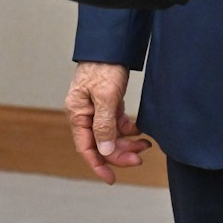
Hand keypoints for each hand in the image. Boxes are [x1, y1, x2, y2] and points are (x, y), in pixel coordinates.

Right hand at [64, 62, 150, 183]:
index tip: (112, 179)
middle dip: (120, 152)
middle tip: (141, 156)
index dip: (98, 165)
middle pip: (101, 143)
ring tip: (145, 144)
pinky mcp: (108, 102)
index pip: (86, 148)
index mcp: (77, 114)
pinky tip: (140, 130)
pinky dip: (128, 129)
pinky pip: (117, 123)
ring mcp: (96, 108)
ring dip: (127, 142)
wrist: (113, 43)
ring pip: (111, 134)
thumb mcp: (105, 96)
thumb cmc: (104, 66)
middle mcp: (85, 114)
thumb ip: (104, 124)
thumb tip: (104, 151)